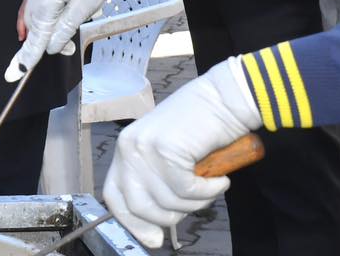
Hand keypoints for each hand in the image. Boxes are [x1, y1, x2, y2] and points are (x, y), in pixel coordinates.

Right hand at [5, 0, 142, 81]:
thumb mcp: (88, 5)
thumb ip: (66, 27)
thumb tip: (52, 46)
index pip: (36, 30)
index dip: (28, 54)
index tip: (15, 74)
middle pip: (34, 19)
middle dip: (46, 37)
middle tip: (68, 49)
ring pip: (38, 6)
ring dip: (50, 22)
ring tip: (68, 30)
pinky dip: (49, 6)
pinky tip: (60, 11)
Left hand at [103, 58, 260, 247]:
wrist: (225, 98)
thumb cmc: (202, 128)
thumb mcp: (169, 158)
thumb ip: (156, 184)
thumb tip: (152, 232)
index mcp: (126, 150)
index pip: (114, 197)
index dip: (133, 223)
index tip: (154, 239)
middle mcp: (129, 147)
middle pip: (137, 206)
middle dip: (169, 215)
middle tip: (195, 201)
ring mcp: (144, 147)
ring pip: (165, 202)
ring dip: (196, 201)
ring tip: (211, 182)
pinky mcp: (165, 149)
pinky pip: (186, 190)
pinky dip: (208, 191)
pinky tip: (220, 178)